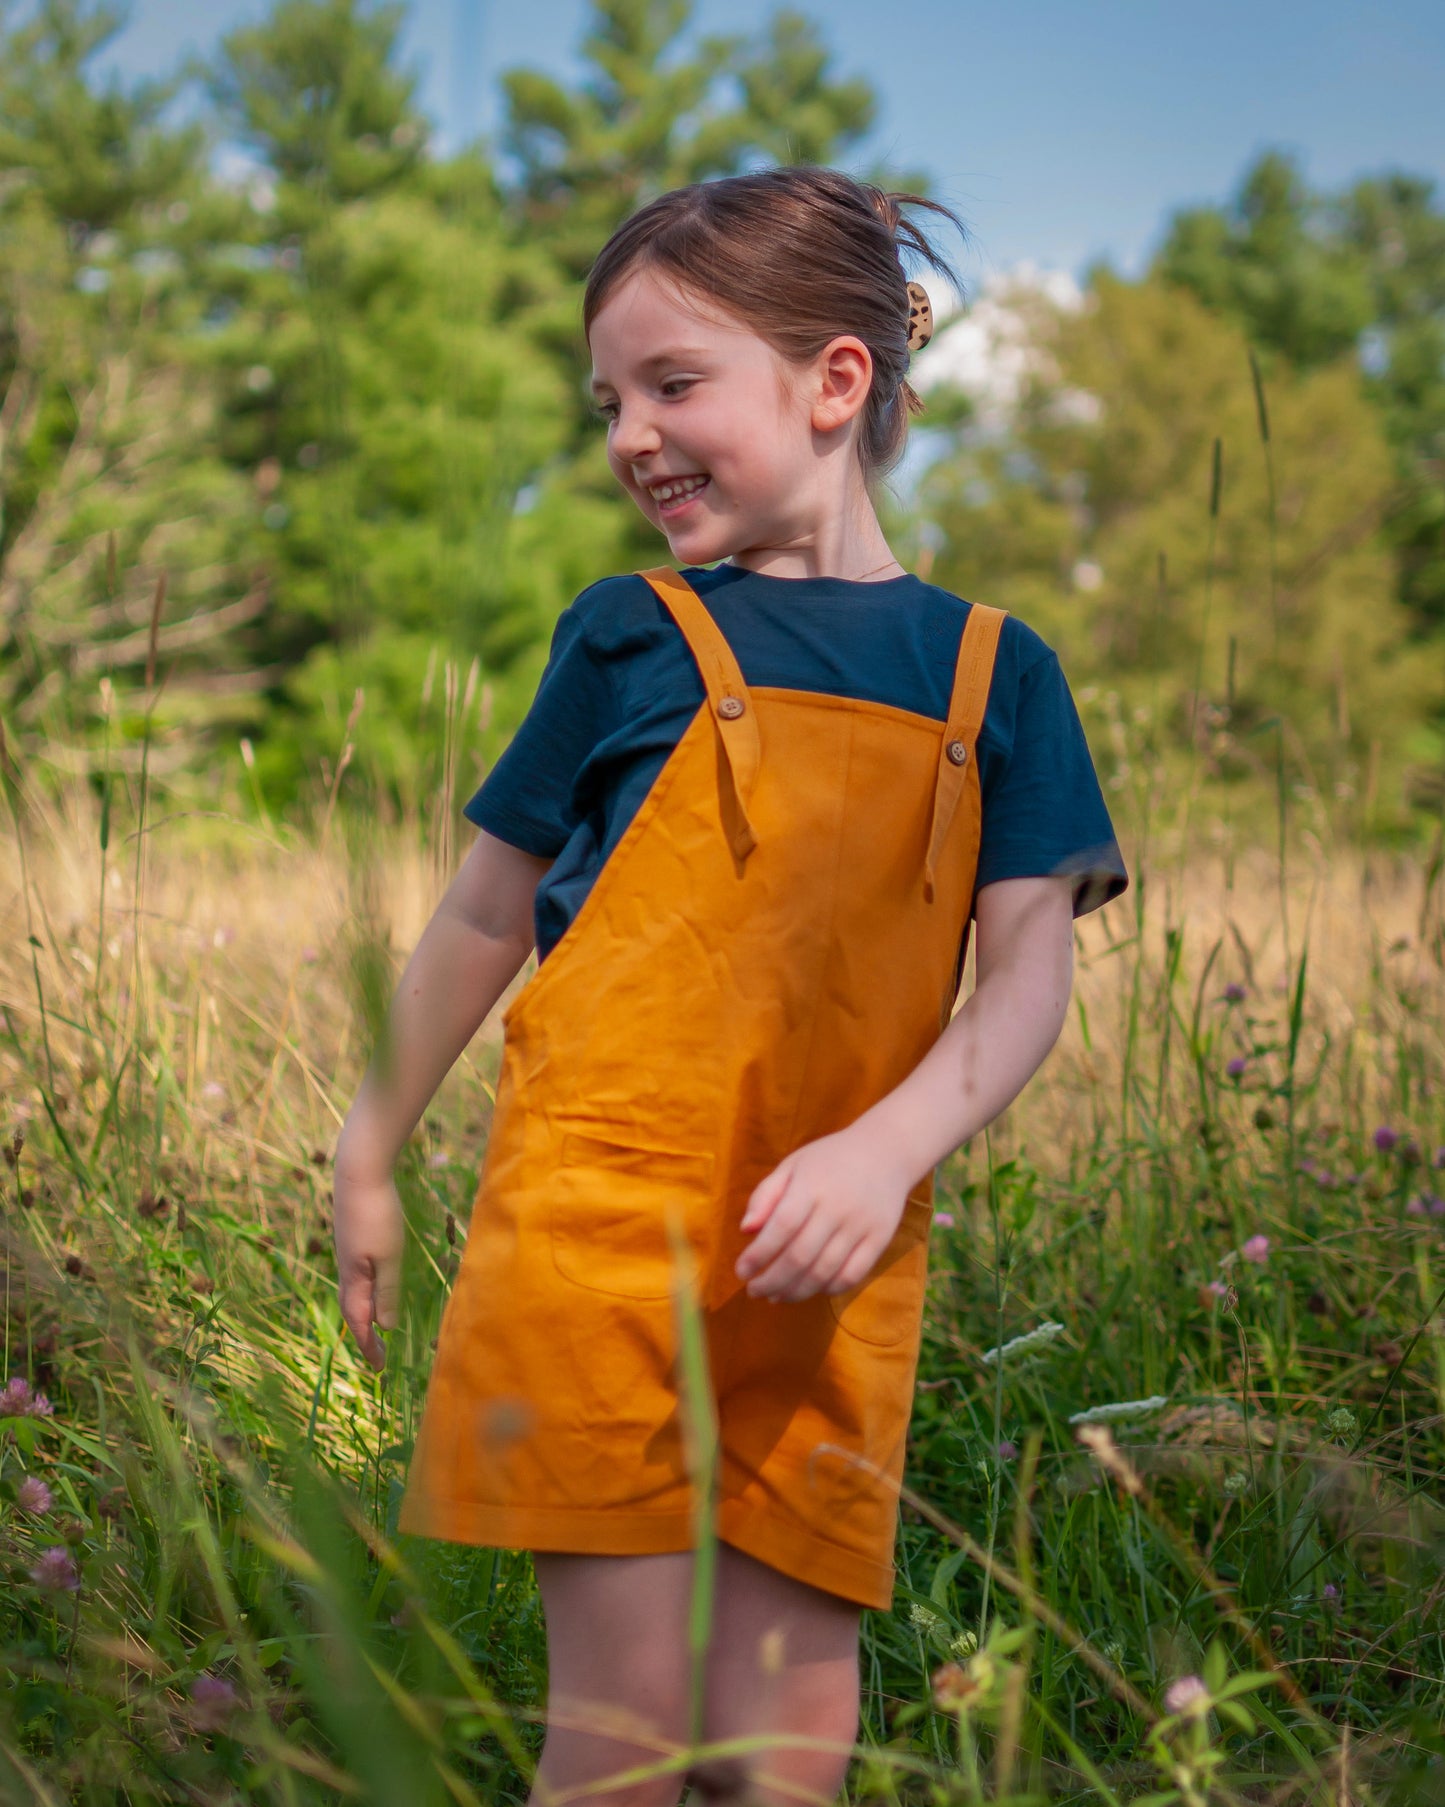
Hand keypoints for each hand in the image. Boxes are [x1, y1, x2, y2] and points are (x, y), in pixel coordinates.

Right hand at [333, 1164, 404, 1371]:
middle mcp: (346, 1269)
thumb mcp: (389, 1256)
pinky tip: (372, 1287)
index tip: (379, 1370)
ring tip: (374, 1329)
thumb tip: (386, 1328)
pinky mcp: (352, 1239)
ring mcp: (347, 1253)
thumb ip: (387, 1291)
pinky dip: (363, 1293)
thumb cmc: (377, 1214)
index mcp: (354, 1278)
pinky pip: (355, 1277)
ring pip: (352, 1294)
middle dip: (362, 1336)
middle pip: (351, 1312)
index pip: (359, 1323)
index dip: (368, 1347)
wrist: (358, 1172)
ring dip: (361, 1315)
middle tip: (377, 1357)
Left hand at [734, 1129, 912, 1303]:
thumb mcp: (793, 1165)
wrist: (886, 1151)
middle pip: (800, 1256)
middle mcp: (837, 1207)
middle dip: (772, 1280)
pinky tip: (811, 1289)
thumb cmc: (830, 1159)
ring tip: (776, 1296)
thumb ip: (766, 1195)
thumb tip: (745, 1230)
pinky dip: (828, 1289)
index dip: (758, 1254)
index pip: (781, 1227)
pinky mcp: (880, 1239)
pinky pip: (852, 1275)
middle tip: (754, 1291)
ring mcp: (861, 1226)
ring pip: (824, 1271)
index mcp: (811, 1185)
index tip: (741, 1272)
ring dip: (796, 1291)